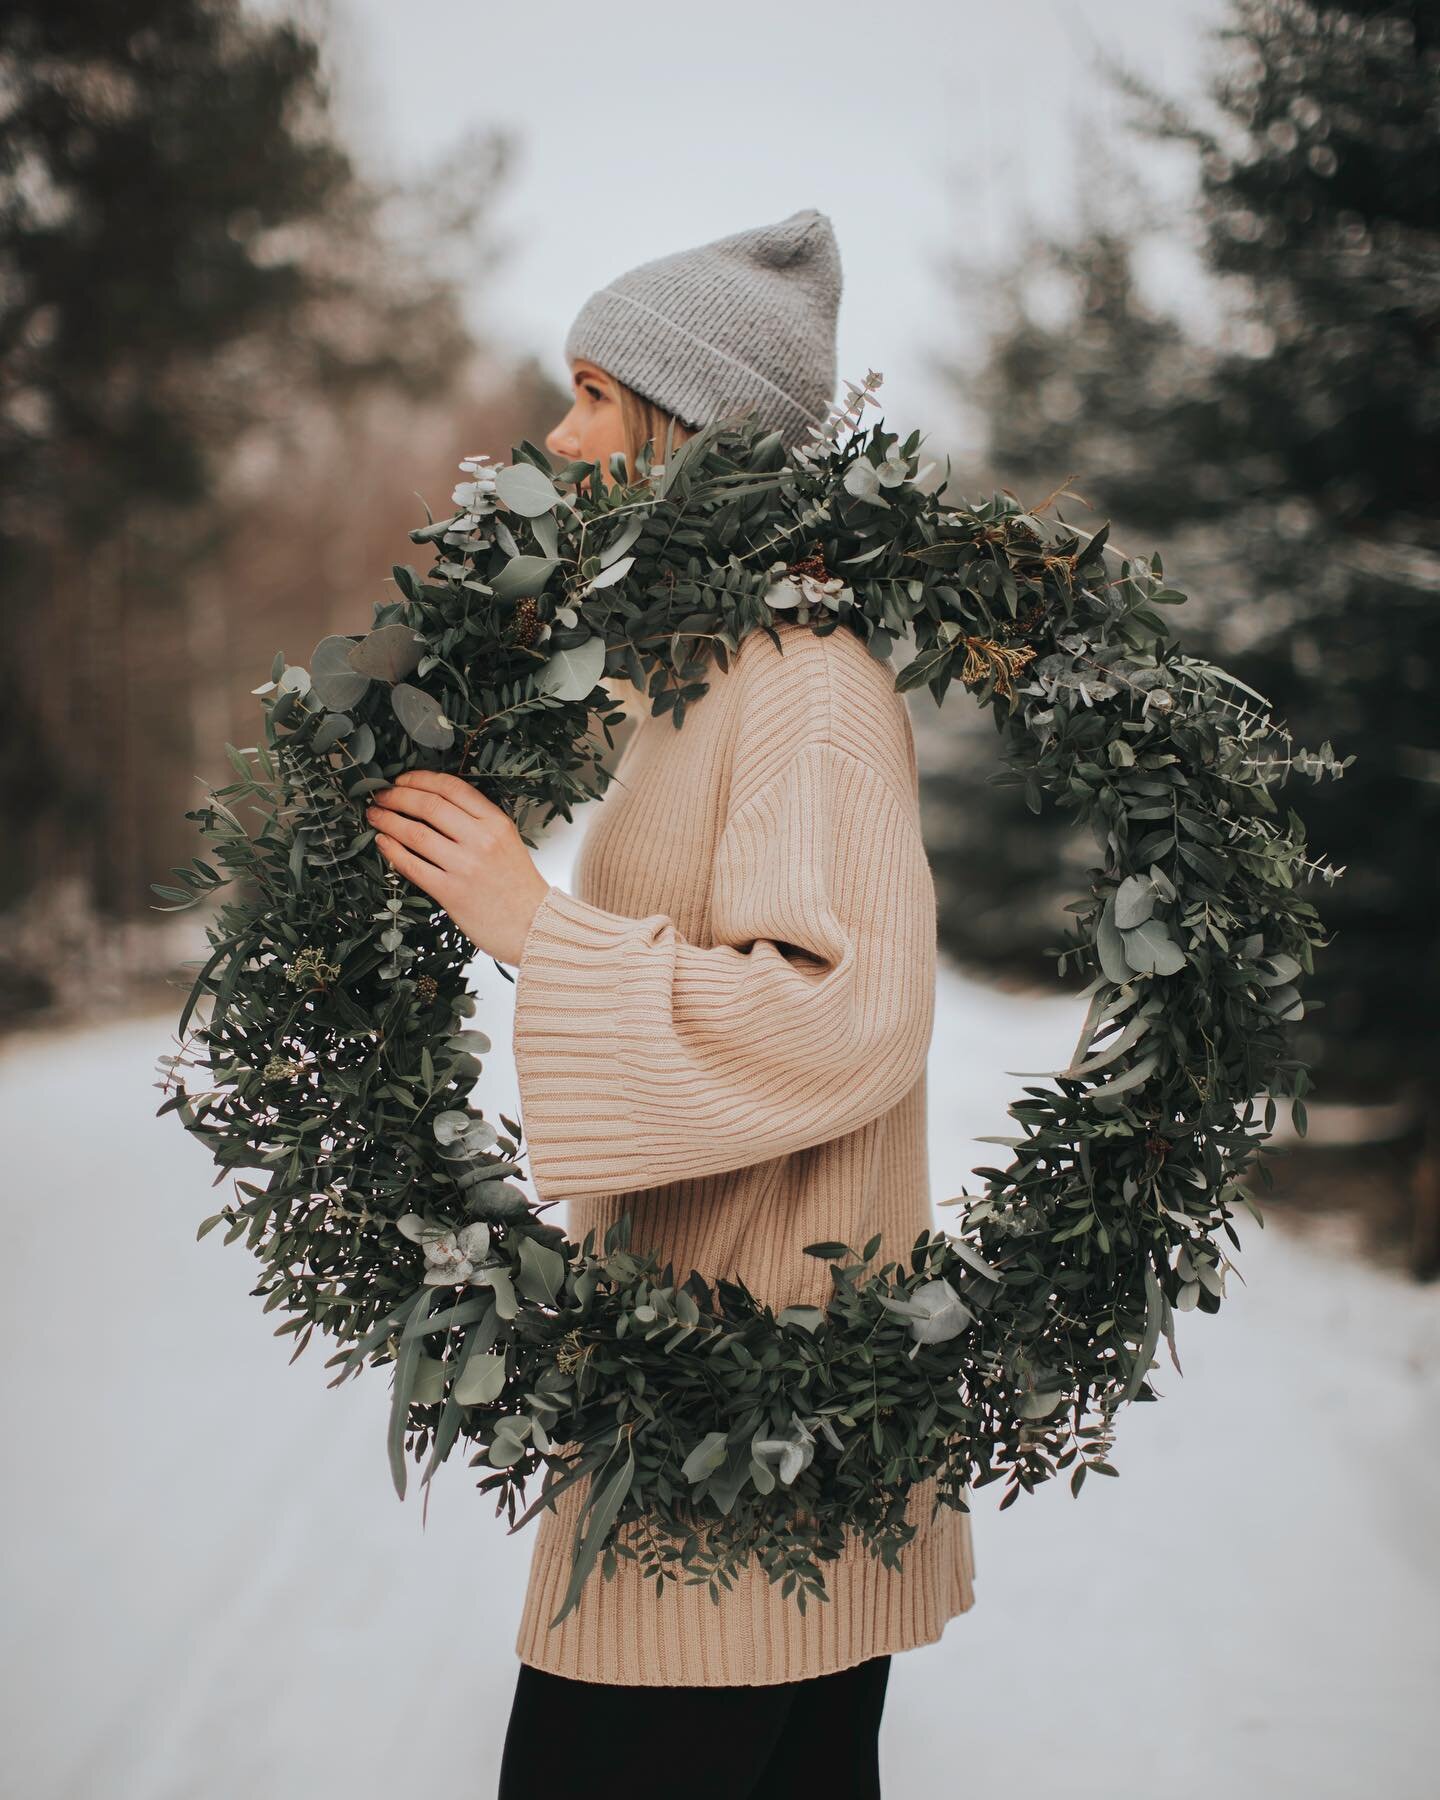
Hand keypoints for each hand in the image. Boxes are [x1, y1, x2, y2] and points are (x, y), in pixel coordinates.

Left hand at [365, 771, 551, 964]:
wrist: (534, 927)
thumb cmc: (518, 886)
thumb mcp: (507, 841)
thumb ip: (477, 821)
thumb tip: (433, 803)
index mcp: (496, 822)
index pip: (452, 787)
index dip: (420, 779)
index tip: (402, 780)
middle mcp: (481, 840)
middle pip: (429, 805)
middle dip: (397, 796)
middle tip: (380, 796)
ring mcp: (465, 866)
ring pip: (415, 833)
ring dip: (388, 821)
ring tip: (375, 816)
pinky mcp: (450, 892)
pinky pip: (412, 865)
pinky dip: (392, 850)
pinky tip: (382, 842)